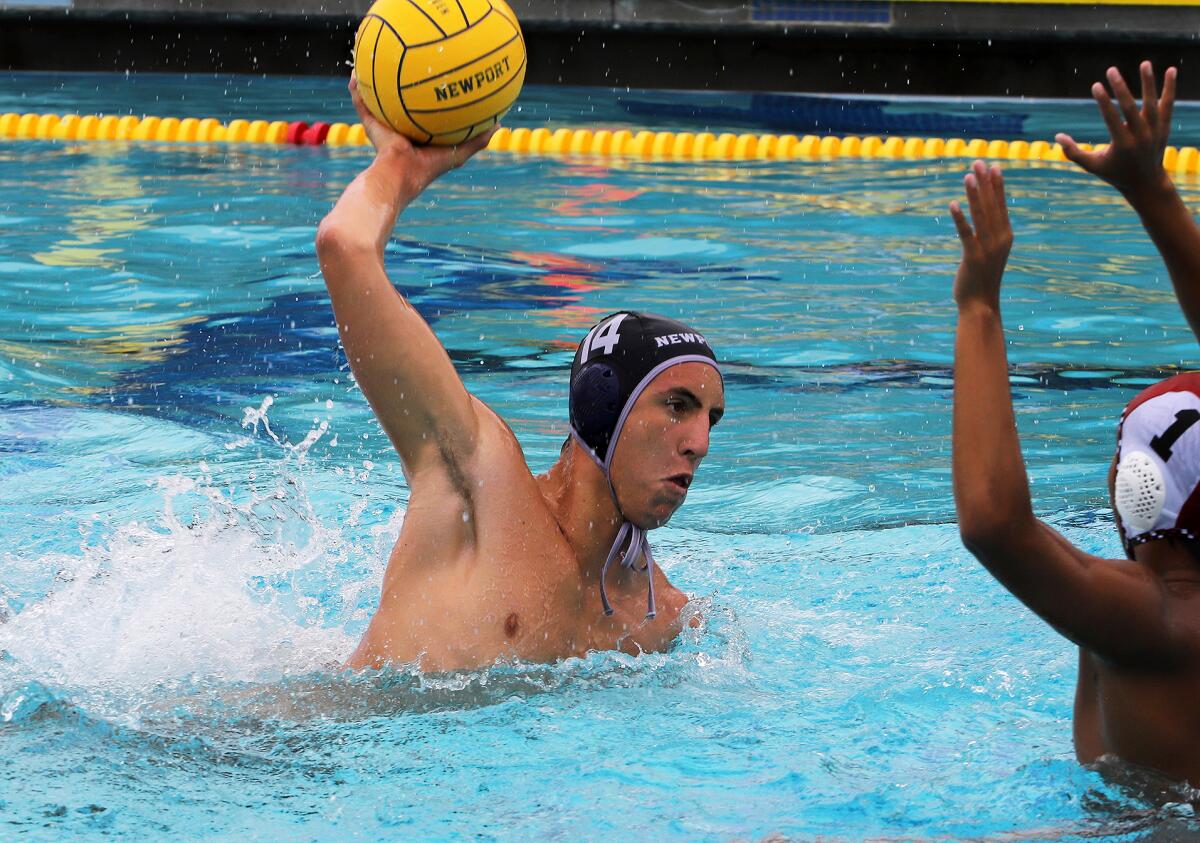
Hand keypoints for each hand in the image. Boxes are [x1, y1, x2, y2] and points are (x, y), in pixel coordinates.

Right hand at [349, 75, 495, 195]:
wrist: (401, 174)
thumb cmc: (430, 166)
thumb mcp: (459, 151)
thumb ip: (478, 139)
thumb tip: (500, 123)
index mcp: (420, 134)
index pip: (426, 111)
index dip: (430, 96)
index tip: (437, 76)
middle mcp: (401, 128)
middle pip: (400, 100)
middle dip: (400, 82)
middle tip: (405, 61)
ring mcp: (384, 126)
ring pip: (378, 99)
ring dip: (374, 82)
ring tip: (373, 60)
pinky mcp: (370, 124)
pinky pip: (361, 102)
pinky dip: (357, 89)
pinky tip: (355, 73)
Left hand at [950, 160, 1012, 307]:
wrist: (981, 305)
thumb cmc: (983, 280)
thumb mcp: (991, 254)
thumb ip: (990, 236)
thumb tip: (987, 220)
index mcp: (1005, 236)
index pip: (1001, 205)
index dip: (997, 185)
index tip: (993, 167)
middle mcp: (999, 239)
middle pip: (991, 205)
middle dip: (985, 183)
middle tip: (978, 162)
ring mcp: (987, 248)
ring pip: (980, 215)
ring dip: (974, 194)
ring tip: (968, 176)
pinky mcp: (972, 257)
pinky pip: (966, 234)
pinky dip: (960, 218)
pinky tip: (953, 203)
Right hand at [1056, 61, 1176, 201]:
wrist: (1146, 183)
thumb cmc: (1114, 173)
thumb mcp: (1092, 166)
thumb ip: (1073, 152)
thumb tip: (1057, 136)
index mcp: (1122, 145)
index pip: (1112, 118)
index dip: (1103, 101)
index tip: (1096, 86)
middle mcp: (1141, 136)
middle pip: (1131, 108)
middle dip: (1121, 88)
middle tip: (1111, 70)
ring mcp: (1155, 131)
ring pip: (1152, 103)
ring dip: (1148, 82)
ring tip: (1144, 63)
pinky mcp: (1164, 127)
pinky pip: (1168, 104)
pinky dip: (1170, 88)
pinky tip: (1170, 71)